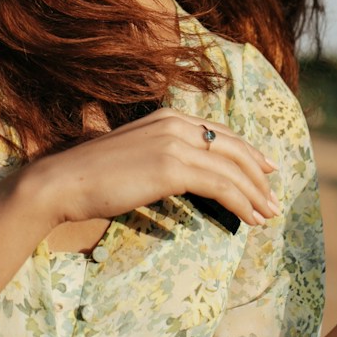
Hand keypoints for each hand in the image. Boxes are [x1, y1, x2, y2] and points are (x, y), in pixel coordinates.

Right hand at [22, 107, 280, 229]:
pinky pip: (220, 185)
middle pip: (234, 148)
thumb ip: (163, 158)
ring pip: (232, 169)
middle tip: (273, 199)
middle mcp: (176, 123)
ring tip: (267, 215)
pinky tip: (249, 219)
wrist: (63, 181)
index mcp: (168, 117)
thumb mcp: (135, 157)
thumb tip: (188, 178)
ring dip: (255, 195)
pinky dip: (241, 203)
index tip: (265, 171)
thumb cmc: (91, 177)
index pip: (220, 133)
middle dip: (258, 176)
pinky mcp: (173, 167)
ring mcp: (175, 143)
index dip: (248, 152)